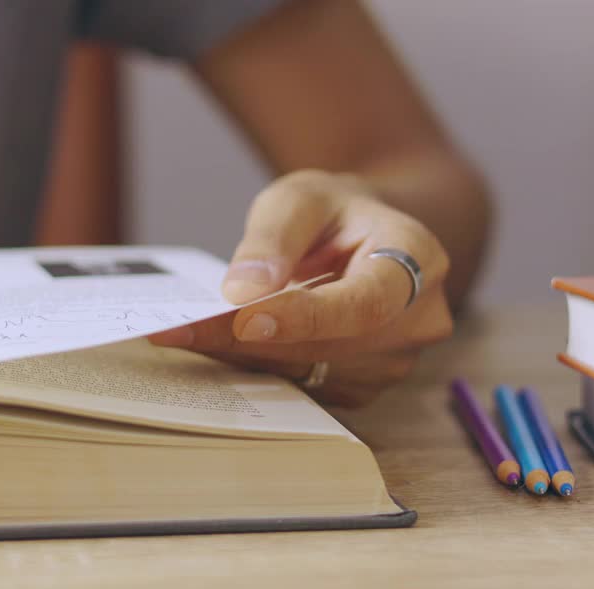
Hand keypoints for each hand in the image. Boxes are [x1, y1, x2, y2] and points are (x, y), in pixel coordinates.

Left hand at [150, 170, 453, 405]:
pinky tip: (216, 346)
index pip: (365, 303)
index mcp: (418, 260)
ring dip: (244, 357)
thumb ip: (274, 235)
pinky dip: (256, 368)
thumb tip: (244, 292)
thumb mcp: (302, 197)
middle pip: (330, 345)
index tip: (244, 319)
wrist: (363, 239)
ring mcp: (394, 362)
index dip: (306, 317)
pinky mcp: (362, 386)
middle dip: (248, 339)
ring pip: (310, 372)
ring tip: (184, 333)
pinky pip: (304, 387)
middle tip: (175, 329)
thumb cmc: (334, 212)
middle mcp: (418, 321)